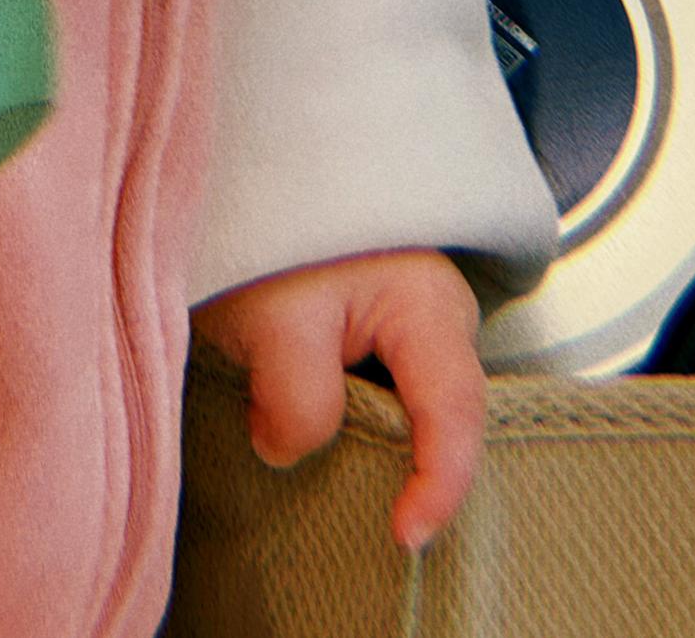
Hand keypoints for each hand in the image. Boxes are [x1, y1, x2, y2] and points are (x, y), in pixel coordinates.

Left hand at [192, 247, 484, 552]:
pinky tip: (289, 419)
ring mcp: (398, 317)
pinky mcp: (357, 322)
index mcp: (428, 306)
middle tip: (357, 511)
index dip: (439, 484)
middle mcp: (430, 314)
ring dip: (352, 434)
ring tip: (307, 454)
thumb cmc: (270, 220)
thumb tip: (287, 452)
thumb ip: (298, 400)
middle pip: (434, 417)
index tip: (404, 535)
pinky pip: (363, 387)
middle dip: (399, 468)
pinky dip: (332, 412)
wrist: (240, 159)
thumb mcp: (277, 317)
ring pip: (393, 404)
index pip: (455, 412)